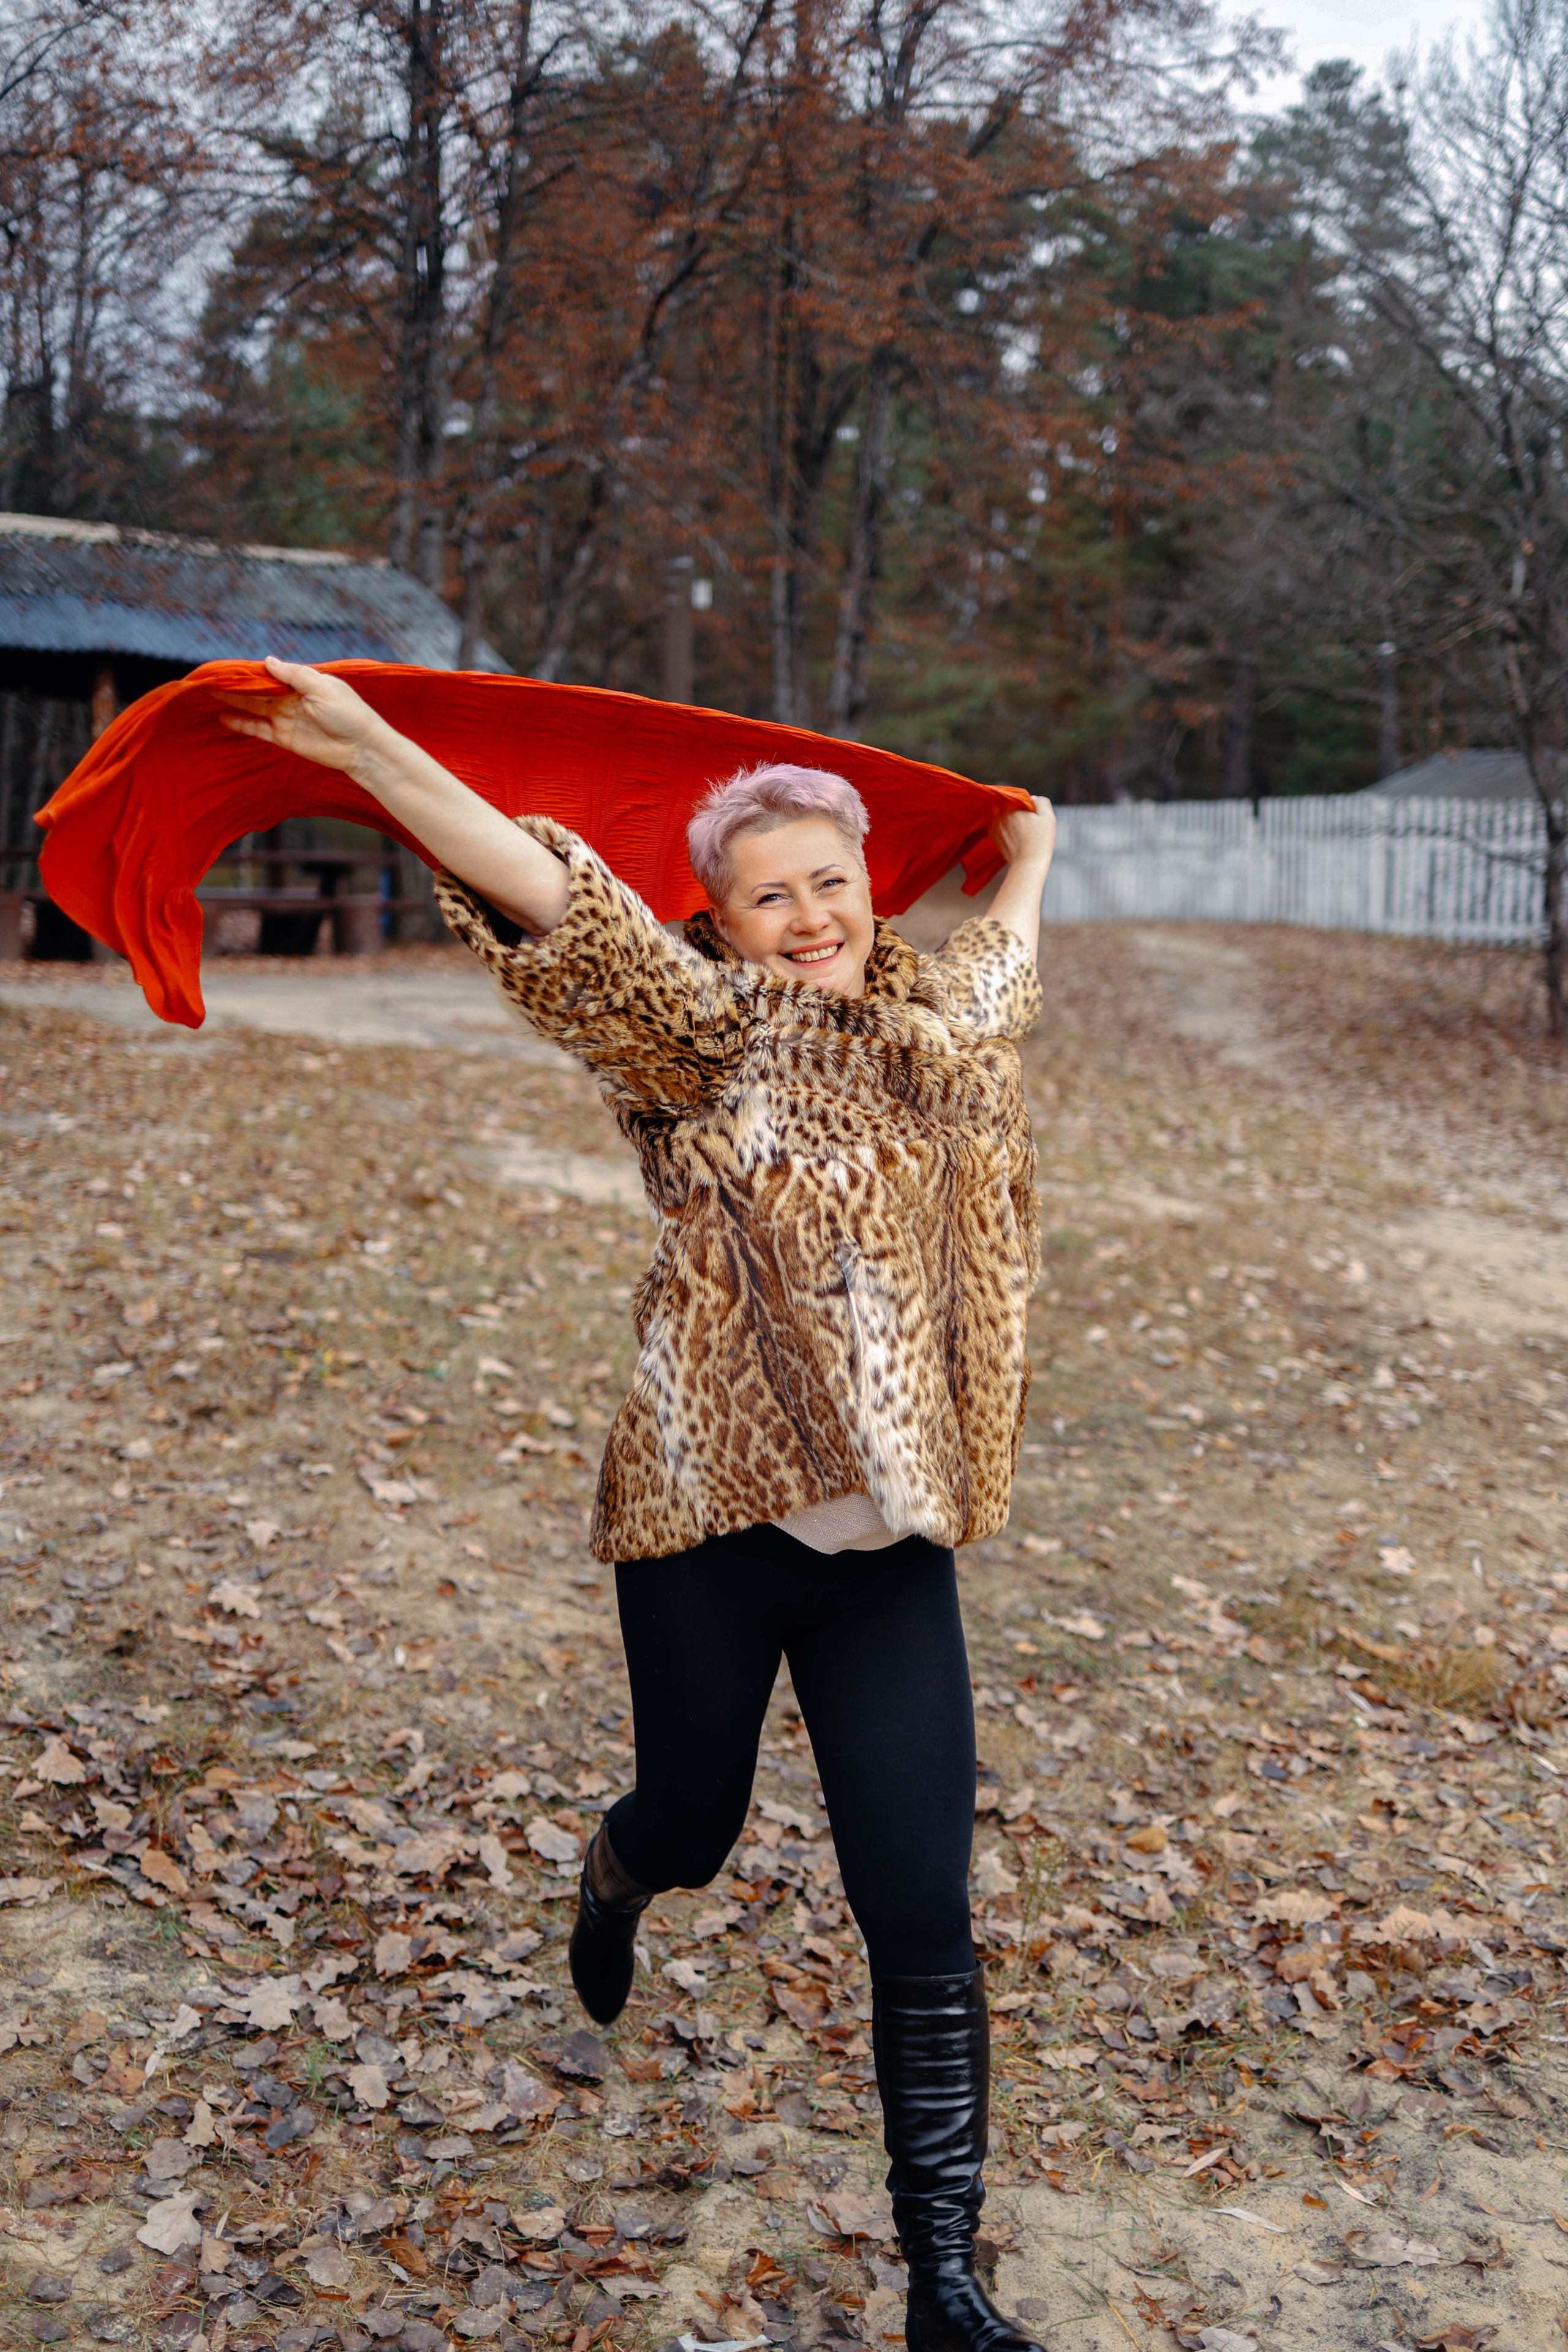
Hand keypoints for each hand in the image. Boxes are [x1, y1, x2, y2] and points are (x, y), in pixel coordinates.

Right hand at [218, 656, 384, 776]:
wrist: (362, 749)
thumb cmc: (349, 714)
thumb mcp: (323, 687)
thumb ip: (294, 675)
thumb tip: (268, 660)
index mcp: (303, 682)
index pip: (270, 672)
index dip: (250, 670)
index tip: (227, 667)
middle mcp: (291, 698)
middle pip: (258, 689)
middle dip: (236, 685)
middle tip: (210, 680)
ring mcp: (286, 718)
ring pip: (254, 707)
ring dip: (234, 702)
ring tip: (209, 695)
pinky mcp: (284, 738)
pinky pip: (258, 729)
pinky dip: (241, 724)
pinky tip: (223, 718)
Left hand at [991, 796, 1055, 868]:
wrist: (1028, 863)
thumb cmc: (1041, 840)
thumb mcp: (1048, 816)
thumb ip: (1041, 802)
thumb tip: (1033, 798)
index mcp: (1012, 807)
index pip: (1018, 799)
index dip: (1027, 806)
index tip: (1033, 815)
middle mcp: (1000, 815)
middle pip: (1008, 807)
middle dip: (1016, 812)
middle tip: (1028, 823)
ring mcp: (995, 826)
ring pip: (1001, 817)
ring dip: (1008, 819)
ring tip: (1021, 830)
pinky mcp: (994, 837)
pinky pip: (997, 827)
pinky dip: (1004, 828)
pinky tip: (1014, 835)